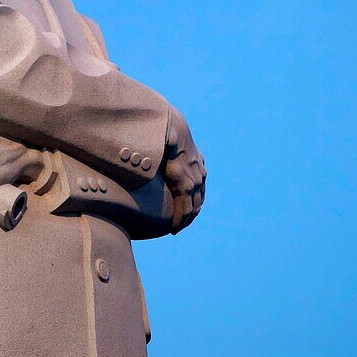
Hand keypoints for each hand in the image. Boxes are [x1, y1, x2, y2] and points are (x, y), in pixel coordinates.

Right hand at [163, 108, 205, 232]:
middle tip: (179, 225)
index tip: (185, 213)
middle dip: (190, 215)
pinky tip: (174, 227)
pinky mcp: (185, 184)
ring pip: (193, 208)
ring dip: (185, 220)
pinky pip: (185, 207)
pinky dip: (180, 219)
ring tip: (176, 229)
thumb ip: (169, 148)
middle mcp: (199, 174)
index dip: (193, 202)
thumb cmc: (166, 133)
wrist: (171, 128)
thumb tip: (157, 148)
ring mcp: (194, 180)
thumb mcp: (172, 141)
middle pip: (198, 201)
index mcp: (197, 164)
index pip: (199, 189)